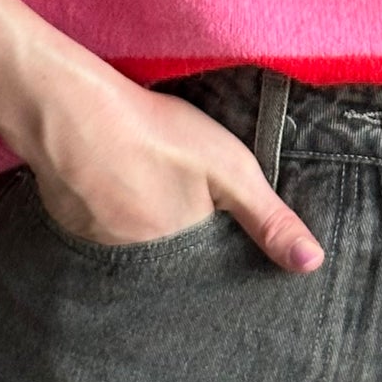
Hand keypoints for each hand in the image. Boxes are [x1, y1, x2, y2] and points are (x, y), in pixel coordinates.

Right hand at [23, 75, 326, 272]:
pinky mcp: (70, 228)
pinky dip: (109, 213)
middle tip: (173, 193)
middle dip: (178, 240)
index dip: (217, 248)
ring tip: (144, 187)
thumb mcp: (230, 169)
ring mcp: (98, 249)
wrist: (69, 112)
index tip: (218, 227)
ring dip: (141, 225)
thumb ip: (268, 218)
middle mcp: (138, 265)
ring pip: (134, 246)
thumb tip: (312, 264)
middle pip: (170, 259)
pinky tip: (111, 183)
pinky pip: (100, 231)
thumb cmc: (155, 134)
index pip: (209, 269)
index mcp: (182, 254)